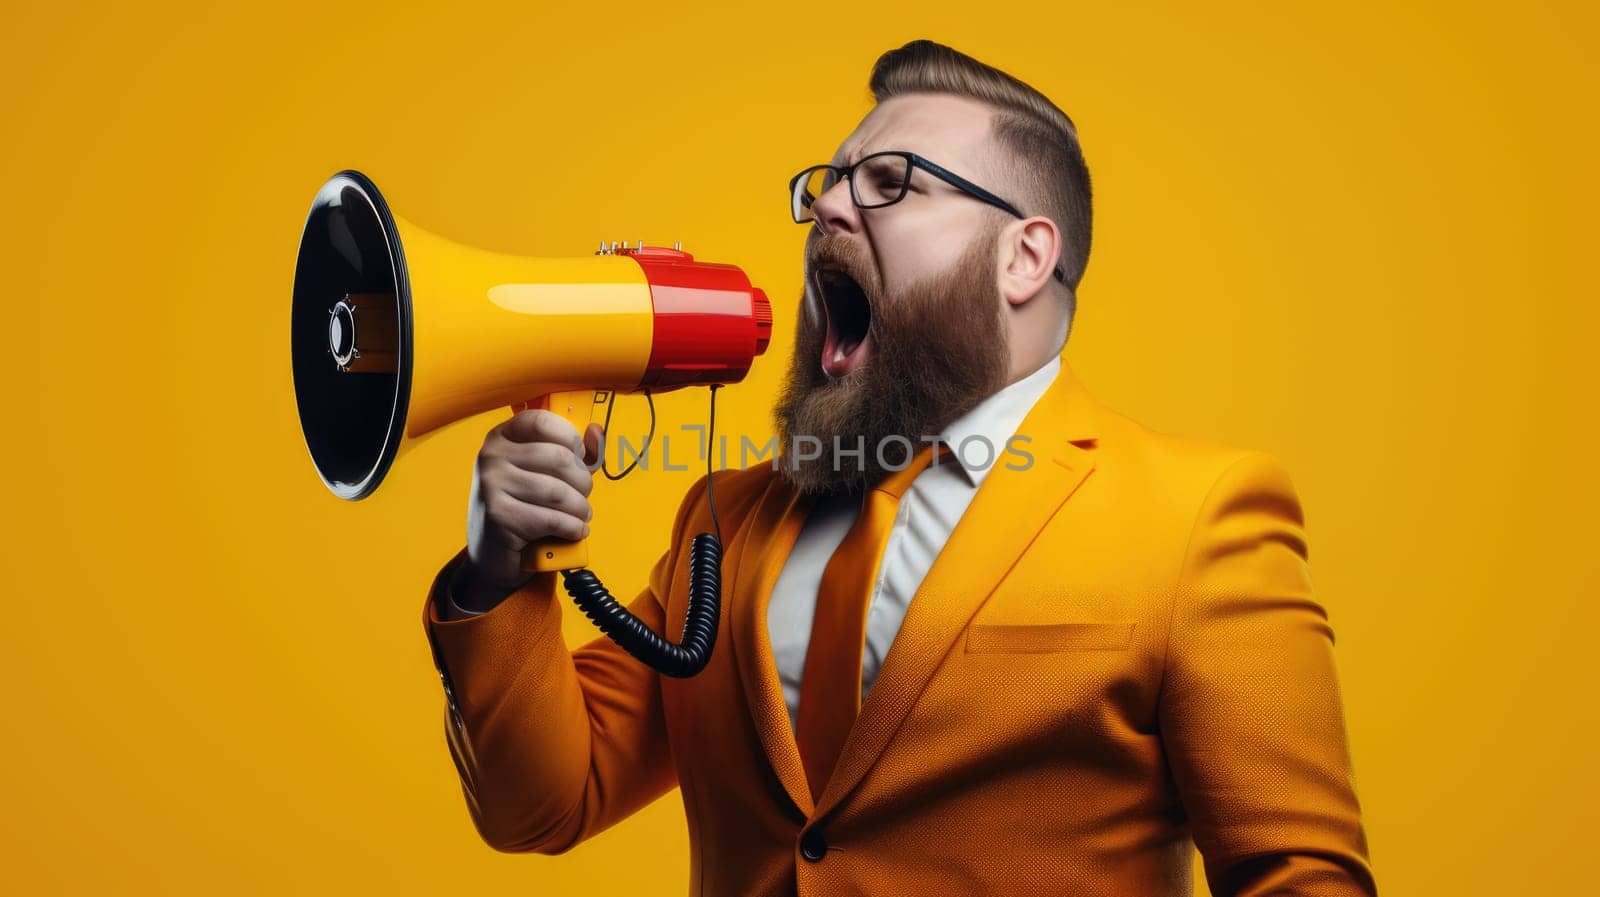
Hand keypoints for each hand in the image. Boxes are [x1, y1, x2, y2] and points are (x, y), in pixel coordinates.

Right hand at [458, 411, 602, 609]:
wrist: (493, 556)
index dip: (571, 438)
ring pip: (558, 491)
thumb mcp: (548, 474)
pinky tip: (574, 531)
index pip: (543, 421)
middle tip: (582, 496)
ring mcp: (491, 485)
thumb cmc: (525, 508)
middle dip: (582, 481)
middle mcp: (491, 456)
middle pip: (559, 457)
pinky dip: (572, 528)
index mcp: (502, 437)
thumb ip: (575, 451)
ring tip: (581, 516)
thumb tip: (596, 431)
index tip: (579, 457)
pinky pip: (552, 518)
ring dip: (580, 508)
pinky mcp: (498, 516)